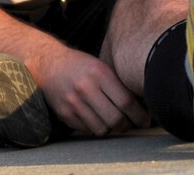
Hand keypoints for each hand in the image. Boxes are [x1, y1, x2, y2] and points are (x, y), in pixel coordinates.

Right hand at [33, 46, 149, 136]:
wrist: (47, 63)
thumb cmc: (80, 65)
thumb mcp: (100, 66)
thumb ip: (118, 84)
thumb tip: (143, 106)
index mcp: (98, 73)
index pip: (126, 102)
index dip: (140, 115)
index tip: (145, 120)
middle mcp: (85, 87)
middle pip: (115, 119)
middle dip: (127, 126)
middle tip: (131, 124)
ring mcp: (72, 101)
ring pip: (102, 129)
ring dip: (112, 130)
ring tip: (114, 123)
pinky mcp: (64, 113)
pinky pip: (87, 130)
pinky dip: (96, 128)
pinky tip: (98, 120)